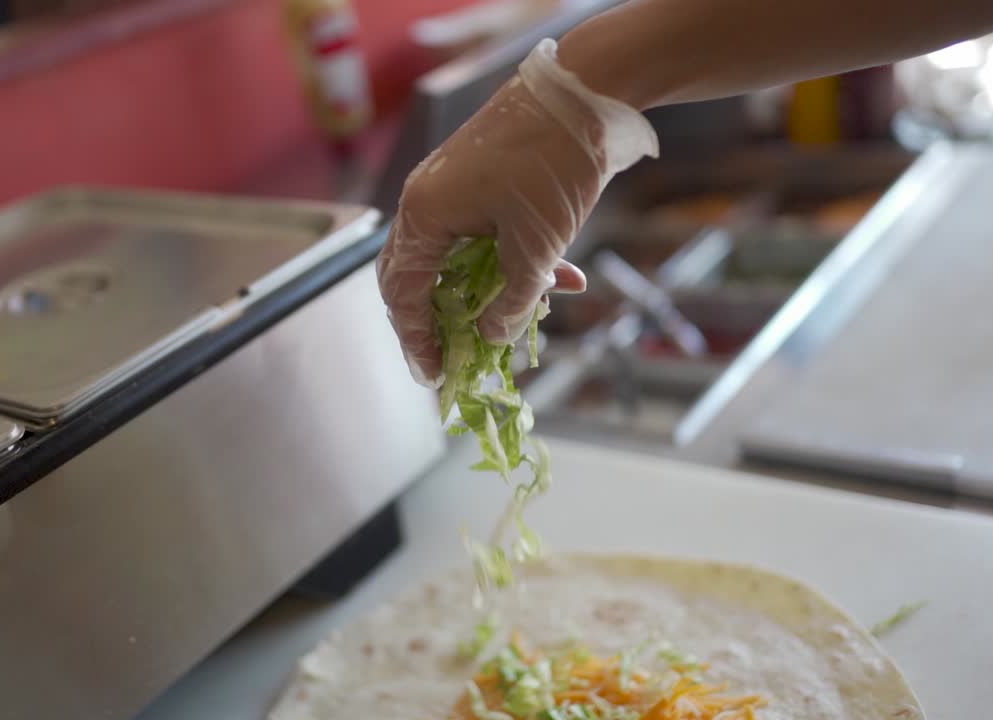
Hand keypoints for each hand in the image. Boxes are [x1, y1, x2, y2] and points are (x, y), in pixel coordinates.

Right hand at [376, 38, 658, 387]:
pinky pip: (487, 237)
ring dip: (490, 292)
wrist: (588, 92)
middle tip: (457, 357)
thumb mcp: (536, 248)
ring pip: (459, 259)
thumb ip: (511, 302)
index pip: (403, 295)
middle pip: (418, 278)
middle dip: (441, 321)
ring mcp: (454, 189)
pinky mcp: (484, 182)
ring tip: (524, 319)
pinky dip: (517, 262)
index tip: (435, 375)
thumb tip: (491, 339)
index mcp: (423, 216)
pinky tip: (565, 278)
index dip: (417, 340)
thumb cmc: (552, 165)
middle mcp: (427, 202)